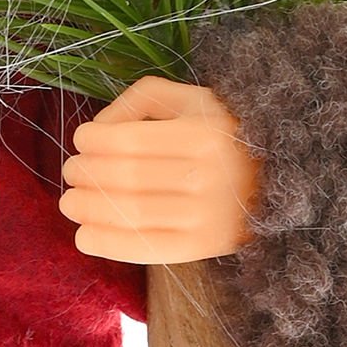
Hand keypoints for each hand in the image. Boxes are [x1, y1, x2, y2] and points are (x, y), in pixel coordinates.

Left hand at [58, 76, 261, 263]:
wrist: (276, 181)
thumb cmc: (221, 135)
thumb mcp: (191, 100)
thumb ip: (141, 98)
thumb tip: (98, 127)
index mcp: (205, 134)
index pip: (130, 140)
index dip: (93, 142)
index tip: (81, 141)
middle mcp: (208, 176)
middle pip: (125, 178)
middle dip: (85, 175)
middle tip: (72, 173)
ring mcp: (206, 216)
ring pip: (130, 214)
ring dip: (88, 209)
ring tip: (71, 202)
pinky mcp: (200, 247)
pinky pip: (143, 248)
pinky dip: (105, 243)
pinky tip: (83, 235)